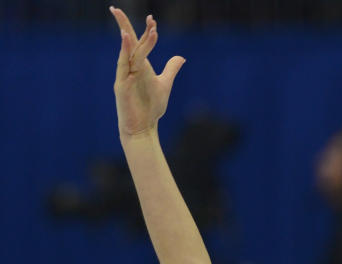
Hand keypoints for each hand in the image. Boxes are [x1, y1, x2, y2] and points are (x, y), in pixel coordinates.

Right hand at [110, 7, 184, 136]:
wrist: (143, 128)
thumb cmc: (151, 107)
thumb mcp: (165, 84)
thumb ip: (171, 69)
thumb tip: (181, 57)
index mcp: (139, 66)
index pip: (139, 43)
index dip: (146, 32)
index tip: (153, 20)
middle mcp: (129, 68)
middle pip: (129, 44)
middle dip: (132, 29)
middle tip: (147, 17)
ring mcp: (124, 77)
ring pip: (128, 56)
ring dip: (131, 43)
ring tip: (132, 32)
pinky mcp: (121, 87)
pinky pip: (123, 70)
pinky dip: (125, 58)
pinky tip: (128, 48)